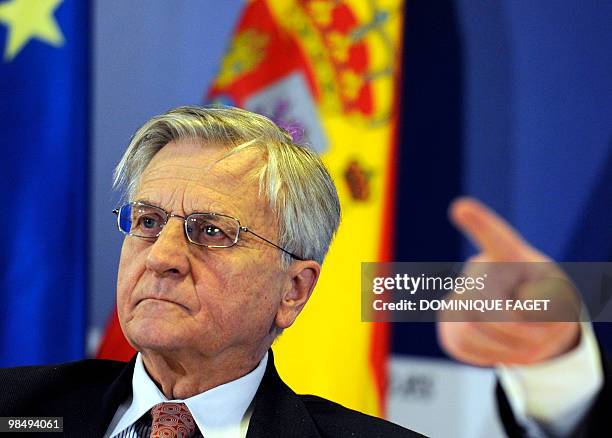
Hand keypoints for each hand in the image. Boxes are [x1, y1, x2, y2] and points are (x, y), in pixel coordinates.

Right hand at [437, 197, 580, 365]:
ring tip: (522, 337)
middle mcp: (479, 272)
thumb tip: (503, 317)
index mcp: (509, 257)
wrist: (528, 325)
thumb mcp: (561, 303)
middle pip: (495, 308)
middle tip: (537, 328)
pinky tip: (502, 344)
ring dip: (511, 345)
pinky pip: (468, 347)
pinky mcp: (449, 330)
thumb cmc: (546, 304)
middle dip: (524, 329)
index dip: (480, 223)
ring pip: (476, 330)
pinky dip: (494, 354)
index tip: (461, 207)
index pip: (498, 239)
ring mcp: (459, 301)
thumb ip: (545, 308)